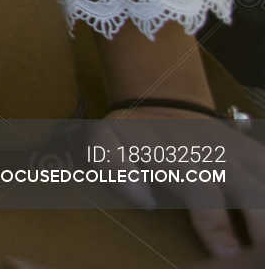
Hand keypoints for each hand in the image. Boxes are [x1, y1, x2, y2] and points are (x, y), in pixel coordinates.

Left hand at [97, 106, 264, 257]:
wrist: (160, 103)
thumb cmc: (132, 133)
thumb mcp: (107, 138)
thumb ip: (114, 164)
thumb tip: (145, 201)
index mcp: (178, 152)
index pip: (202, 189)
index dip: (215, 223)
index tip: (226, 252)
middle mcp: (215, 150)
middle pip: (248, 190)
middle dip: (258, 222)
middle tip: (256, 254)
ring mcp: (239, 151)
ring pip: (263, 181)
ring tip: (264, 246)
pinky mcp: (253, 153)